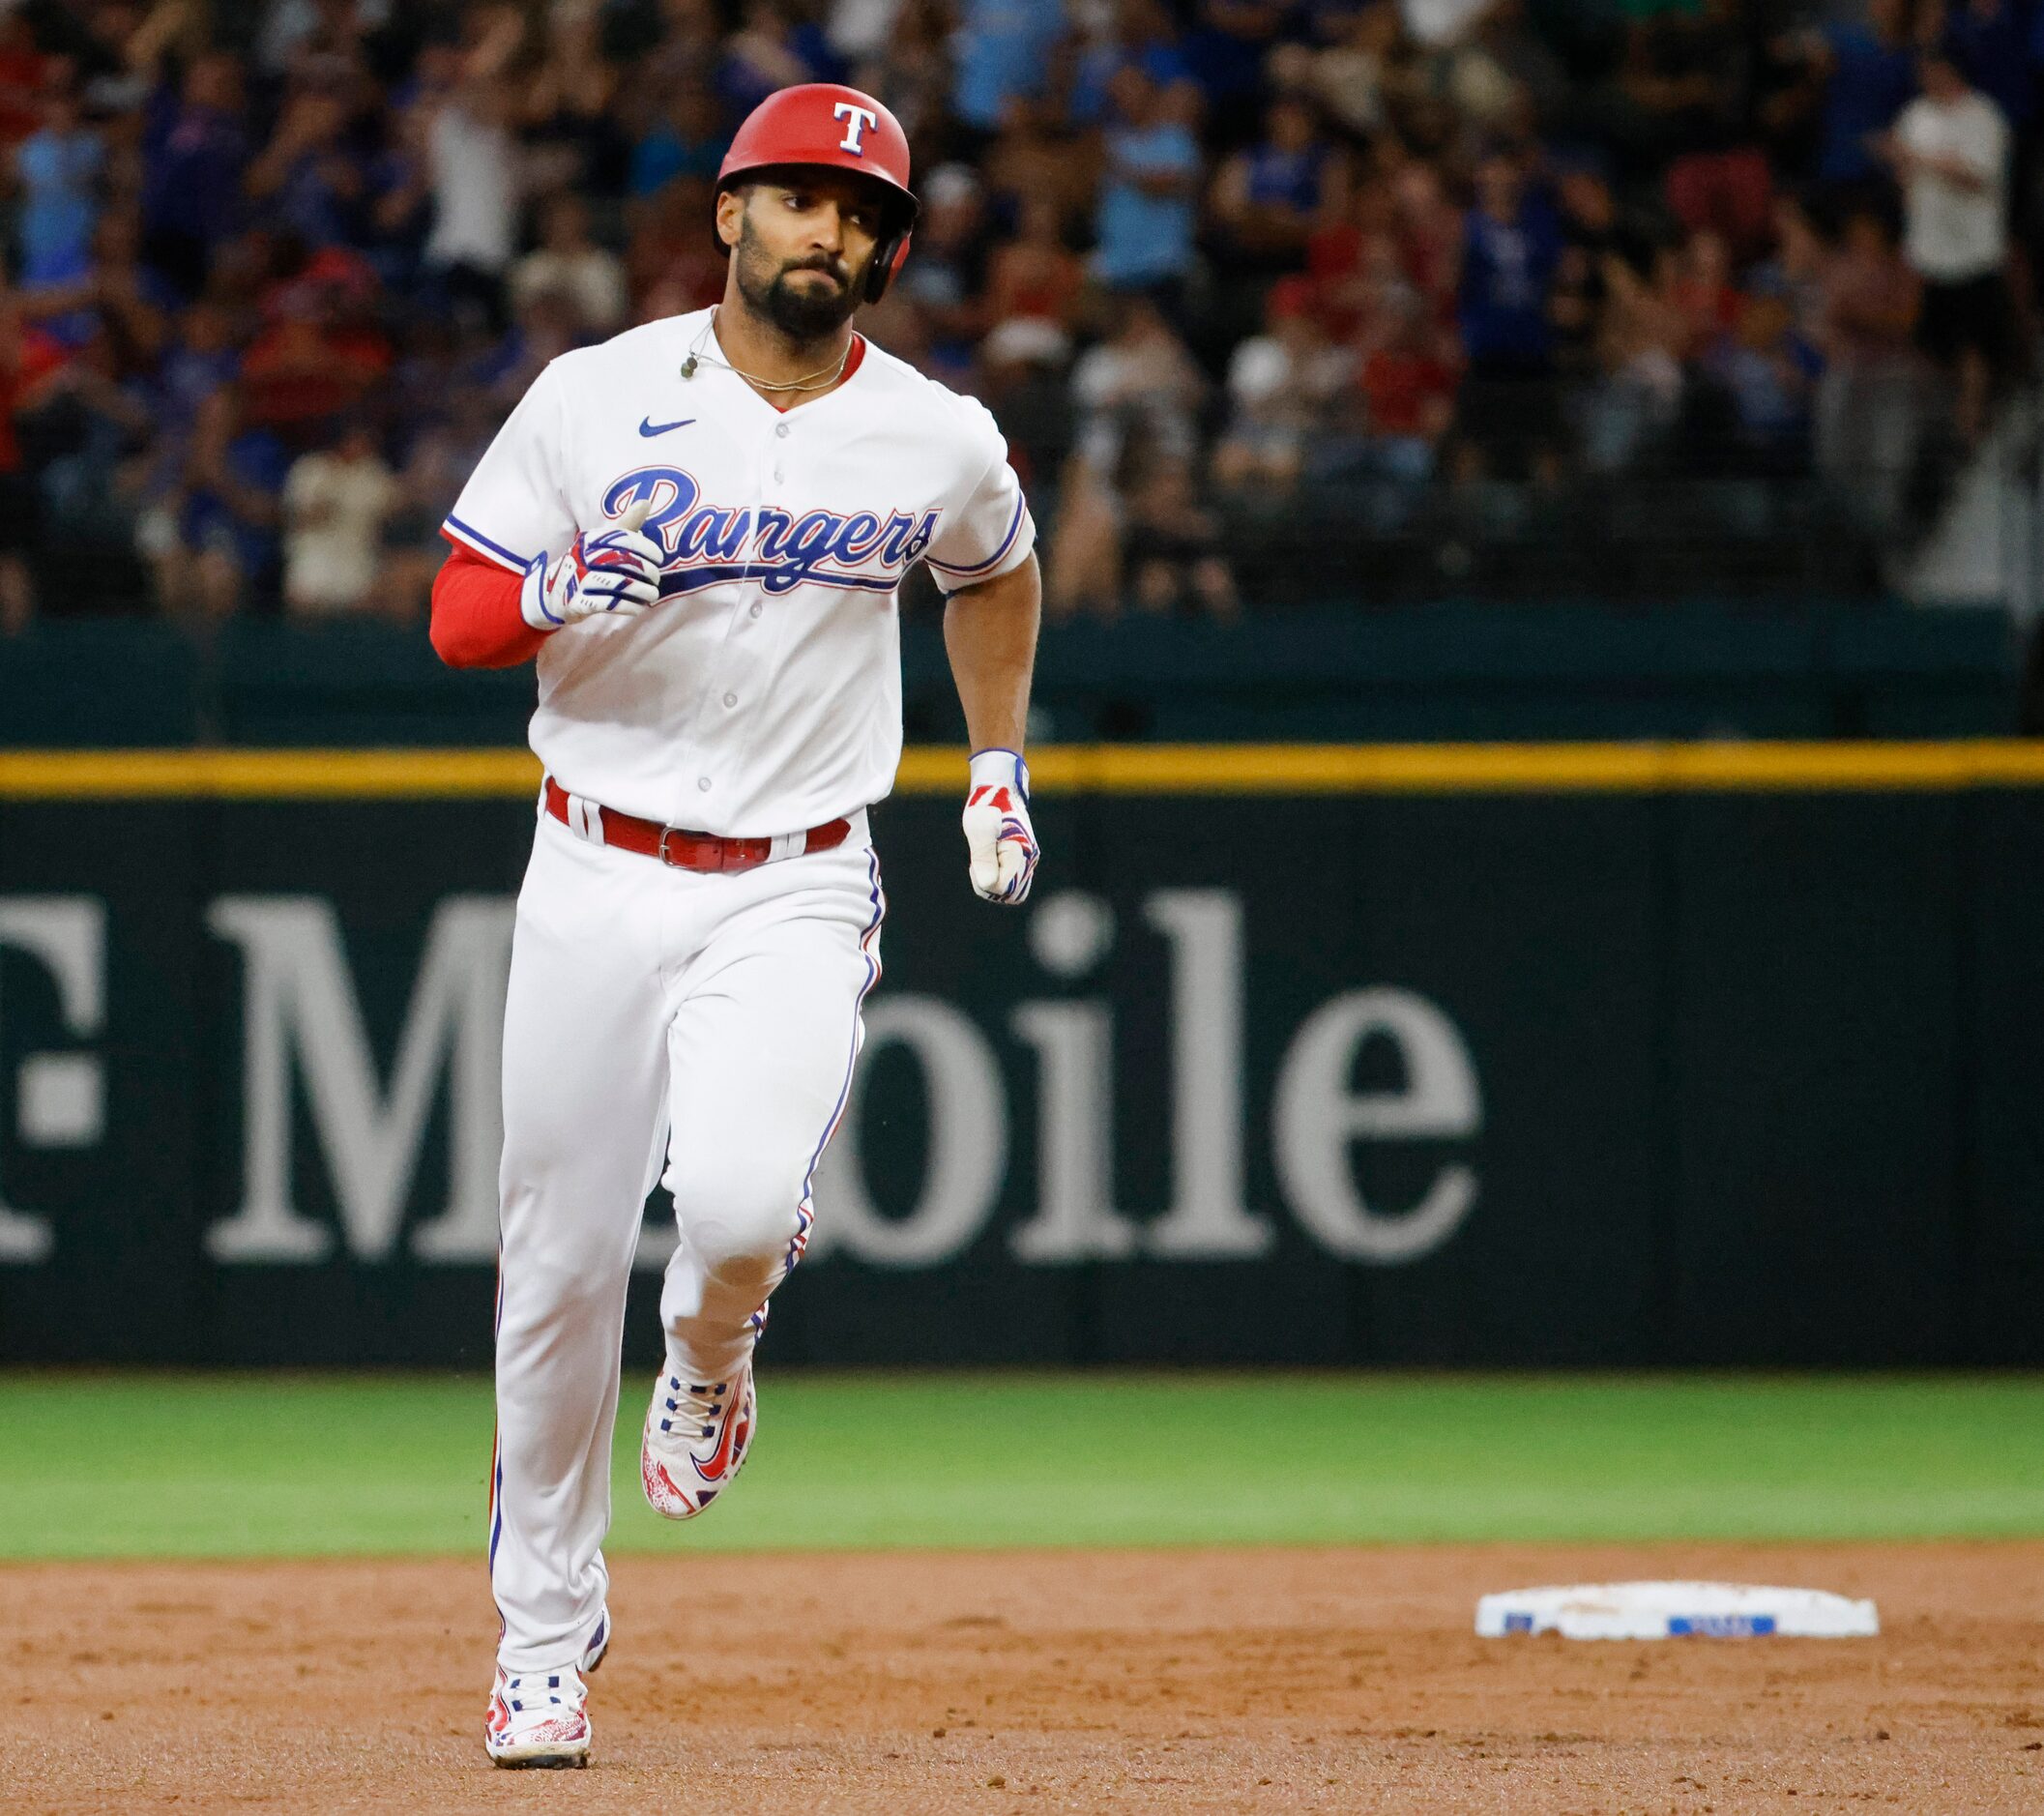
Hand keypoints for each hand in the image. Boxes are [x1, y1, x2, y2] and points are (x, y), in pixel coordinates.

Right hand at [521, 499, 665, 626]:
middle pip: (624, 561)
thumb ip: (625, 525)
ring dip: (642, 591)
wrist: (553, 593)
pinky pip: (610, 604)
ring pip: (620, 584)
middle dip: (647, 572)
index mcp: (590, 540)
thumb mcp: (602, 543)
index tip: (658, 558)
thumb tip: (646, 502)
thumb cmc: (586, 564)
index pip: (623, 538)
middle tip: (656, 579)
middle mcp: (583, 557)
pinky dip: (629, 606)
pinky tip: (638, 607)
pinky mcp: (579, 603)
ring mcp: (579, 580)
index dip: (646, 547)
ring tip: (651, 594)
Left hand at [961, 748, 1038, 903]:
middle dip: (990, 887)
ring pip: (1012, 891)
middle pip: (1011, 895)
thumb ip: (983, 856)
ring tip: (982, 861)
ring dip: (993, 884)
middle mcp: (1028, 860)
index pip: (1002, 889)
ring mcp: (1026, 860)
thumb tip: (987, 883)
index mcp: (1021, 854)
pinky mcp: (1020, 859)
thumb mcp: (978, 827)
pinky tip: (987, 859)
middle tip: (979, 864)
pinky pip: (1011, 881)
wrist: (999, 788)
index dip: (985, 880)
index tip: (977, 860)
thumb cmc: (987, 805)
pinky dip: (997, 877)